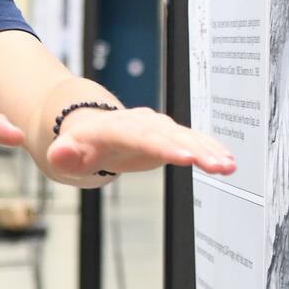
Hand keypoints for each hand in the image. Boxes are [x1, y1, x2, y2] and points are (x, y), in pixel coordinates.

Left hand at [47, 105, 235, 178]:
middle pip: (171, 135)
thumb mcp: (66, 153)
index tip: (185, 158)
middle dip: (196, 149)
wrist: (89, 125)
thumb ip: (65, 155)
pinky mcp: (167, 134)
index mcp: (115, 128)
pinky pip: (191, 139)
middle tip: (218, 165)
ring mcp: (156, 126)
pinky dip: (209, 148)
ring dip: (209, 150)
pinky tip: (227, 160)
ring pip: (186, 136)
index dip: (164, 146)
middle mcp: (140, 122)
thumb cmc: (79, 144)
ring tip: (229, 166)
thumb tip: (59, 153)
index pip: (141, 136)